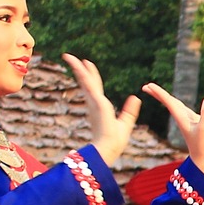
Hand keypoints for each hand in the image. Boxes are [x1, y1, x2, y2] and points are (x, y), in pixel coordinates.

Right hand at [64, 53, 141, 167]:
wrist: (108, 149)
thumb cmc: (115, 141)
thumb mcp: (126, 121)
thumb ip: (130, 110)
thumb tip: (136, 97)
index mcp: (99, 106)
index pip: (93, 87)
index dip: (89, 75)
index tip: (86, 64)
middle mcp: (94, 103)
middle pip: (85, 81)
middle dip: (79, 69)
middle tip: (69, 56)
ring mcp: (94, 102)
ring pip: (85, 80)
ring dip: (77, 67)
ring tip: (67, 55)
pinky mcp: (96, 103)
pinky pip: (89, 85)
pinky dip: (84, 75)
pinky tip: (80, 65)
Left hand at [142, 84, 203, 176]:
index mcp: (181, 118)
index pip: (168, 102)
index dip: (159, 93)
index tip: (148, 86)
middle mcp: (183, 119)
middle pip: (168, 103)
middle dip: (158, 94)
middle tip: (146, 86)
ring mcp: (188, 122)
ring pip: (175, 107)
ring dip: (166, 98)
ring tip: (157, 92)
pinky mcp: (194, 125)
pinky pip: (184, 112)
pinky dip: (179, 105)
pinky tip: (178, 104)